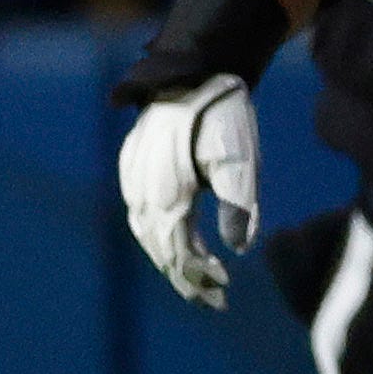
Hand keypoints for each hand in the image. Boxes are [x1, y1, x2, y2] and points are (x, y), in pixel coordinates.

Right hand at [118, 76, 258, 308]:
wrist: (191, 72)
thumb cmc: (222, 117)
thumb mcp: (240, 161)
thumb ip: (239, 207)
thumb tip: (238, 250)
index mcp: (169, 198)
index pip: (181, 254)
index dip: (200, 279)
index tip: (225, 295)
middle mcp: (144, 195)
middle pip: (160, 251)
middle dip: (185, 279)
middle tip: (213, 301)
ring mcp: (133, 181)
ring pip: (146, 235)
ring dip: (168, 260)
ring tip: (192, 277)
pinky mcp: (132, 168)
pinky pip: (138, 215)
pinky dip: (154, 236)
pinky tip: (169, 239)